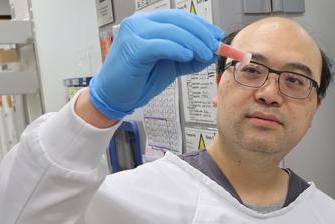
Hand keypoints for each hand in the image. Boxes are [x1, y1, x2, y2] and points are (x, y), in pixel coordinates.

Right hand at [89, 9, 223, 119]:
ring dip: (194, 42)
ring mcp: (134, 33)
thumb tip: (213, 51)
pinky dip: (177, 49)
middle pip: (178, 21)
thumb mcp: (173, 65)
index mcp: (149, 22)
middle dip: (201, 33)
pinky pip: (161, 45)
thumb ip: (191, 57)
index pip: (180, 17)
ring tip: (205, 54)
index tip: (217, 36)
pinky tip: (188, 56)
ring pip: (172, 31)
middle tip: (214, 46)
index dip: (202, 25)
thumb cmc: (140, 78)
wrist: (117, 95)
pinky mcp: (132, 48)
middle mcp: (140, 23)